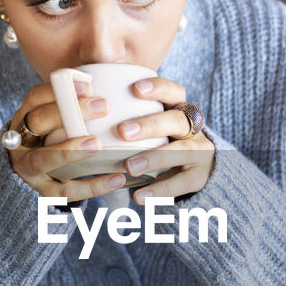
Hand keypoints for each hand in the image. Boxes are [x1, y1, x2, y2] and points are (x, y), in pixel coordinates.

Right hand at [5, 81, 127, 200]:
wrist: (29, 177)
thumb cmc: (51, 140)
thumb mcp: (54, 120)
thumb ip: (73, 103)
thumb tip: (108, 80)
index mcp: (25, 116)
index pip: (36, 97)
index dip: (59, 89)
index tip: (89, 86)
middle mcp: (22, 141)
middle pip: (38, 122)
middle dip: (68, 112)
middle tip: (103, 107)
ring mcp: (28, 168)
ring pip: (44, 159)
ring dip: (70, 150)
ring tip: (98, 144)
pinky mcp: (43, 191)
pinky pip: (66, 191)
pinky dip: (92, 186)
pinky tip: (116, 179)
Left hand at [119, 77, 214, 202]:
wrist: (193, 169)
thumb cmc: (159, 141)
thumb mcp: (149, 124)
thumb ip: (124, 113)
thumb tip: (86, 95)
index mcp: (178, 109)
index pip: (174, 91)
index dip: (158, 88)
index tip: (135, 89)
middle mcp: (193, 128)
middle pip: (178, 120)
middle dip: (151, 124)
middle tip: (123, 132)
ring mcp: (199, 151)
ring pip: (182, 150)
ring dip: (155, 157)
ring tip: (130, 167)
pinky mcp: (199, 176)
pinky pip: (182, 183)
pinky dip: (160, 190)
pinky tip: (139, 197)